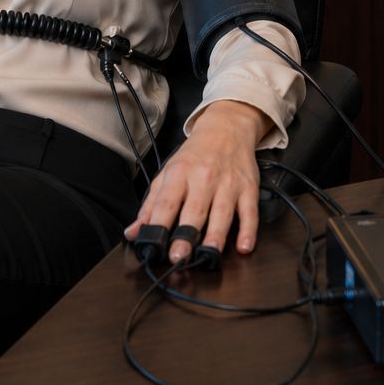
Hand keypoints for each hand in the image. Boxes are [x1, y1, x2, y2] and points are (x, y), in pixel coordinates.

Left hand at [123, 99, 268, 263]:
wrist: (226, 128)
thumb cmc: (195, 155)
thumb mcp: (168, 172)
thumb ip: (151, 204)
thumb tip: (134, 232)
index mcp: (180, 173)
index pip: (166, 202)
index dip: (159, 225)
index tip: (154, 246)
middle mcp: (204, 177)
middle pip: (194, 209)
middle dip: (186, 235)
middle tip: (179, 256)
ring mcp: (228, 183)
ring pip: (222, 212)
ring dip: (216, 234)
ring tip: (210, 253)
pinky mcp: (248, 187)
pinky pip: (249, 211)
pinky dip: (249, 230)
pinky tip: (245, 246)